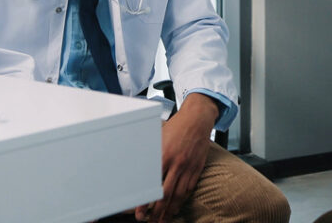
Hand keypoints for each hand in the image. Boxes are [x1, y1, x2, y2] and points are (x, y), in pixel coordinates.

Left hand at [136, 93, 218, 222]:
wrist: (197, 119)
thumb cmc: (176, 126)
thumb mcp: (158, 137)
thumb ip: (149, 153)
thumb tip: (134, 165)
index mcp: (163, 155)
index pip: (152, 184)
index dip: (146, 201)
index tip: (139, 212)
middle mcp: (176, 163)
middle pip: (166, 194)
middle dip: (157, 211)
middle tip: (151, 222)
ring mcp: (188, 166)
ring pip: (179, 194)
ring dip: (170, 210)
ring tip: (164, 220)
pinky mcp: (197, 167)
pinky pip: (190, 187)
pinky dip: (183, 200)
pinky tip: (177, 207)